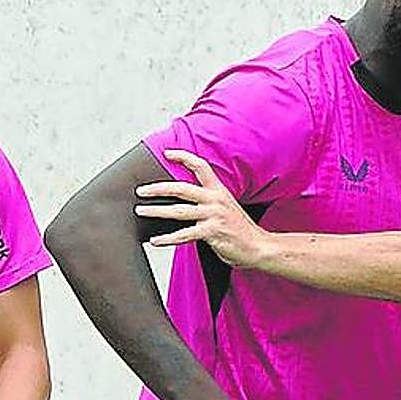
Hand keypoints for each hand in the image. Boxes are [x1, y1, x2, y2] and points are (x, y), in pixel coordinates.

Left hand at [134, 150, 268, 266]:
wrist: (259, 246)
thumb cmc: (241, 230)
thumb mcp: (226, 207)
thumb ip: (208, 202)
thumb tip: (185, 202)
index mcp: (219, 190)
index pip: (200, 166)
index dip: (183, 157)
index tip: (167, 153)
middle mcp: (215, 199)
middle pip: (181, 188)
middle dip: (157, 189)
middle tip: (140, 191)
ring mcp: (213, 215)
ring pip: (178, 211)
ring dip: (156, 211)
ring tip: (141, 211)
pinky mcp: (212, 232)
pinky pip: (184, 234)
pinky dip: (167, 239)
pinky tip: (156, 241)